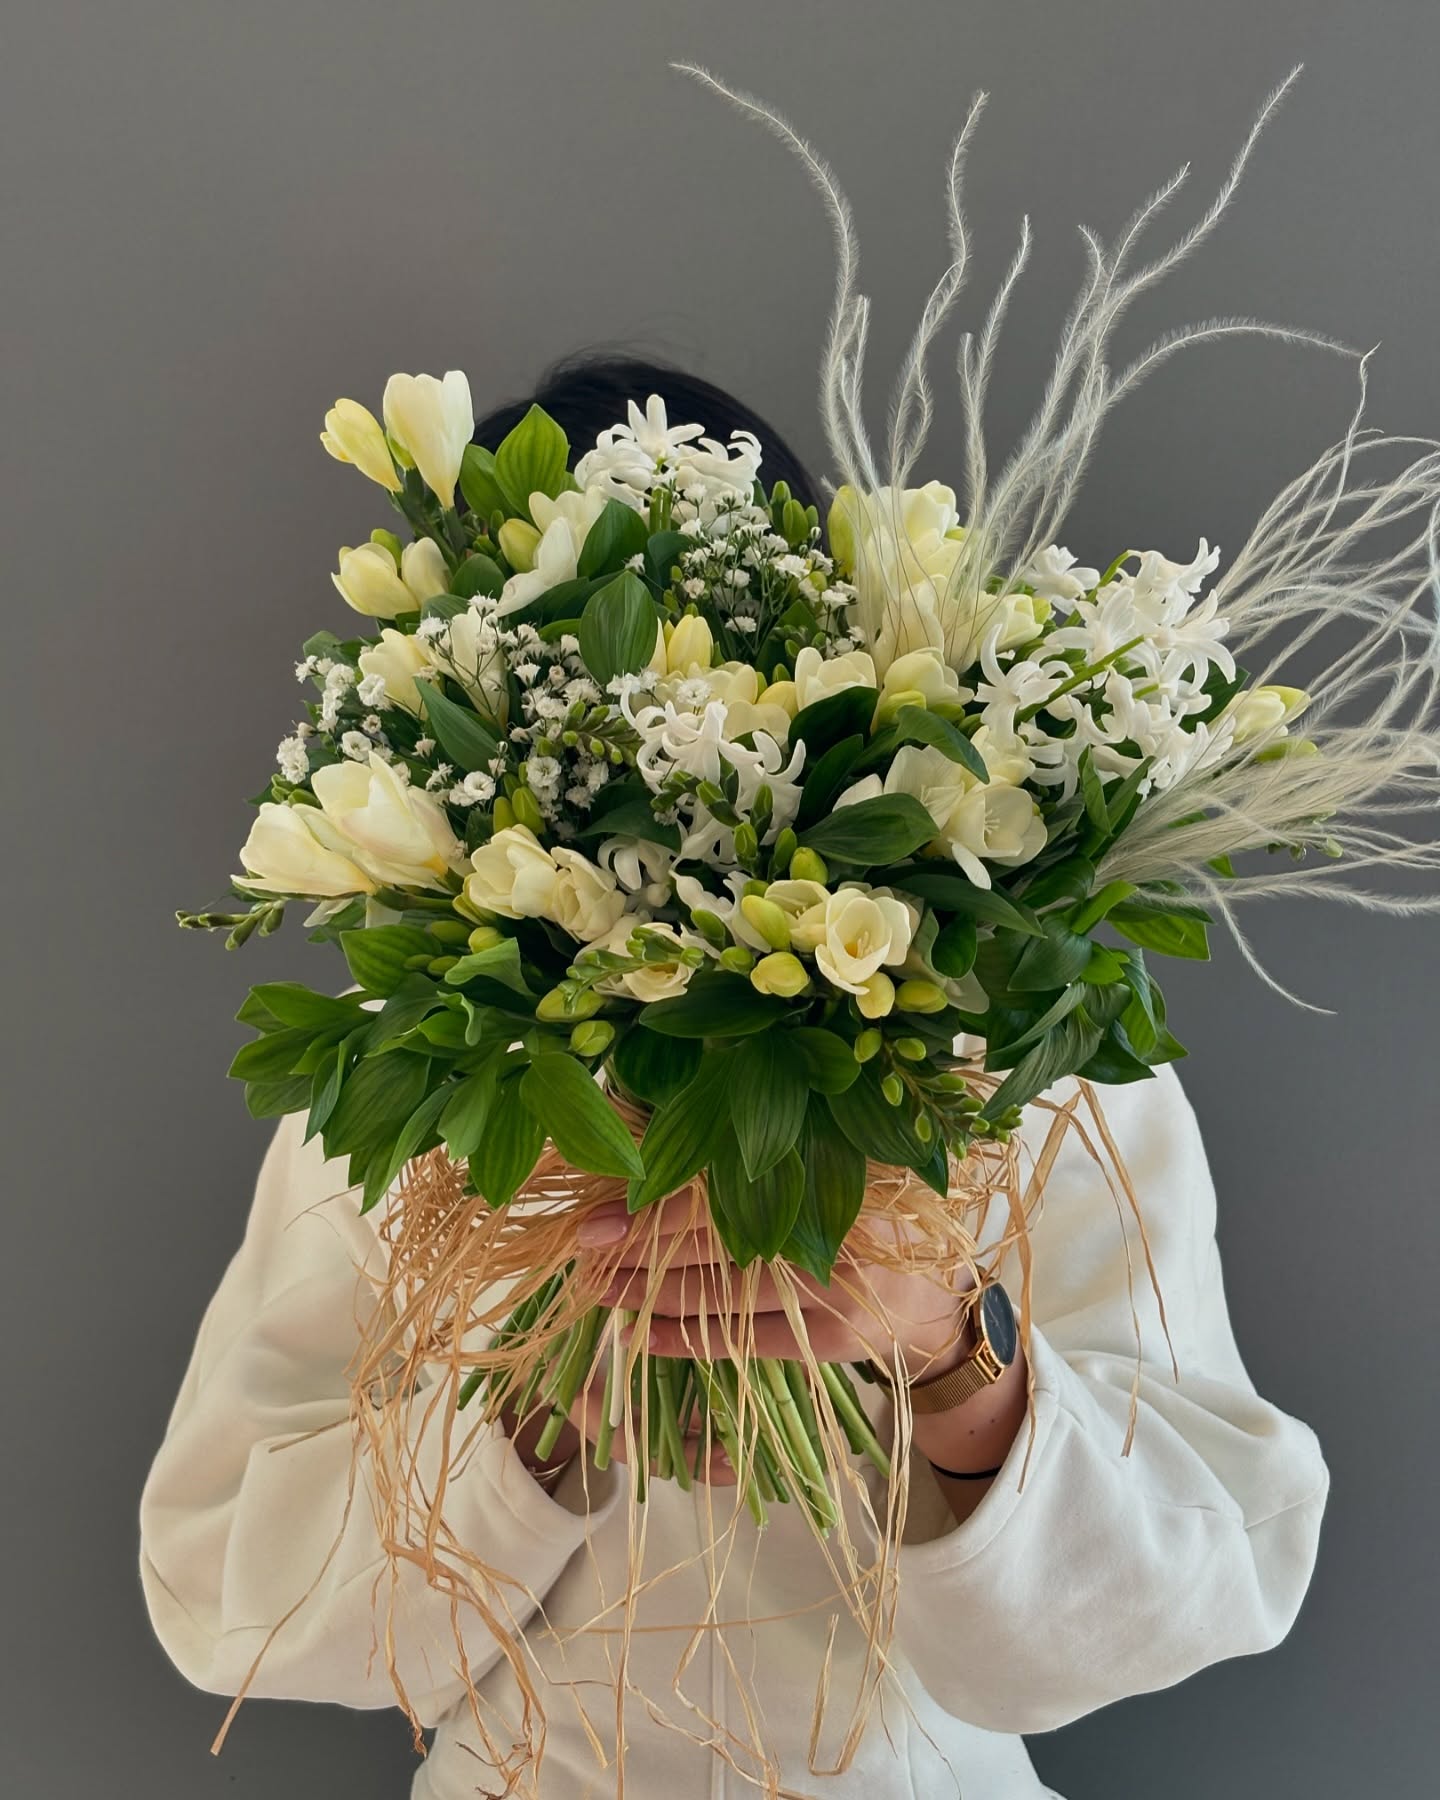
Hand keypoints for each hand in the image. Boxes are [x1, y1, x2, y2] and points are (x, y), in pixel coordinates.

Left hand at [575, 1188, 974, 1381]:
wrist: (936, 1298)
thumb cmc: (868, 1214)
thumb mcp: (829, 1164)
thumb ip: (758, 1156)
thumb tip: (650, 1139)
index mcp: (836, 1167)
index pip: (726, 1191)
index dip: (655, 1206)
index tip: (598, 1217)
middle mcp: (841, 1226)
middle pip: (718, 1240)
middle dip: (641, 1250)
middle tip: (584, 1253)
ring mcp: (840, 1289)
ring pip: (724, 1295)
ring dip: (651, 1296)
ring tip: (600, 1290)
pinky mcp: (835, 1341)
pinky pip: (742, 1342)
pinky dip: (686, 1339)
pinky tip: (642, 1334)